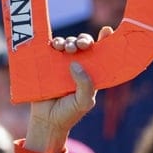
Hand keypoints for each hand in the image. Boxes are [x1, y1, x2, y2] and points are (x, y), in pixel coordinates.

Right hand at [23, 27, 110, 152]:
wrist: (46, 121)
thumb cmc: (69, 113)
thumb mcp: (84, 101)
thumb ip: (85, 84)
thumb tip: (76, 64)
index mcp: (91, 73)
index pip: (100, 54)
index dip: (104, 41)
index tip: (106, 30)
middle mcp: (78, 67)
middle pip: (83, 46)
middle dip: (83, 41)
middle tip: (80, 46)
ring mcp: (62, 65)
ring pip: (67, 45)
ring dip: (68, 42)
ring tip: (67, 49)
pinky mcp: (47, 65)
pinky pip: (51, 49)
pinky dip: (53, 43)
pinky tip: (54, 46)